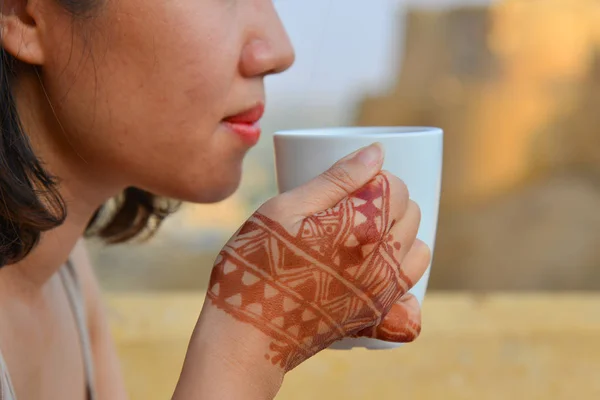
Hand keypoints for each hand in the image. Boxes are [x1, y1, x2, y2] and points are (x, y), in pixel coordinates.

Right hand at [206, 143, 429, 371]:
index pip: (397, 187)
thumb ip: (336, 179)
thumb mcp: (285, 209)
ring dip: (398, 235)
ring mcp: (383, 292)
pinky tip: (372, 268)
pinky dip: (400, 271)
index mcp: (362, 227)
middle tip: (348, 208)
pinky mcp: (376, 315)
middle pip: (411, 214)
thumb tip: (376, 152)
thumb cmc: (256, 265)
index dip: (373, 178)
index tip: (348, 185)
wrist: (247, 336)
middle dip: (387, 202)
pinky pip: (410, 287)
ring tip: (361, 235)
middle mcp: (383, 260)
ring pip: (418, 249)